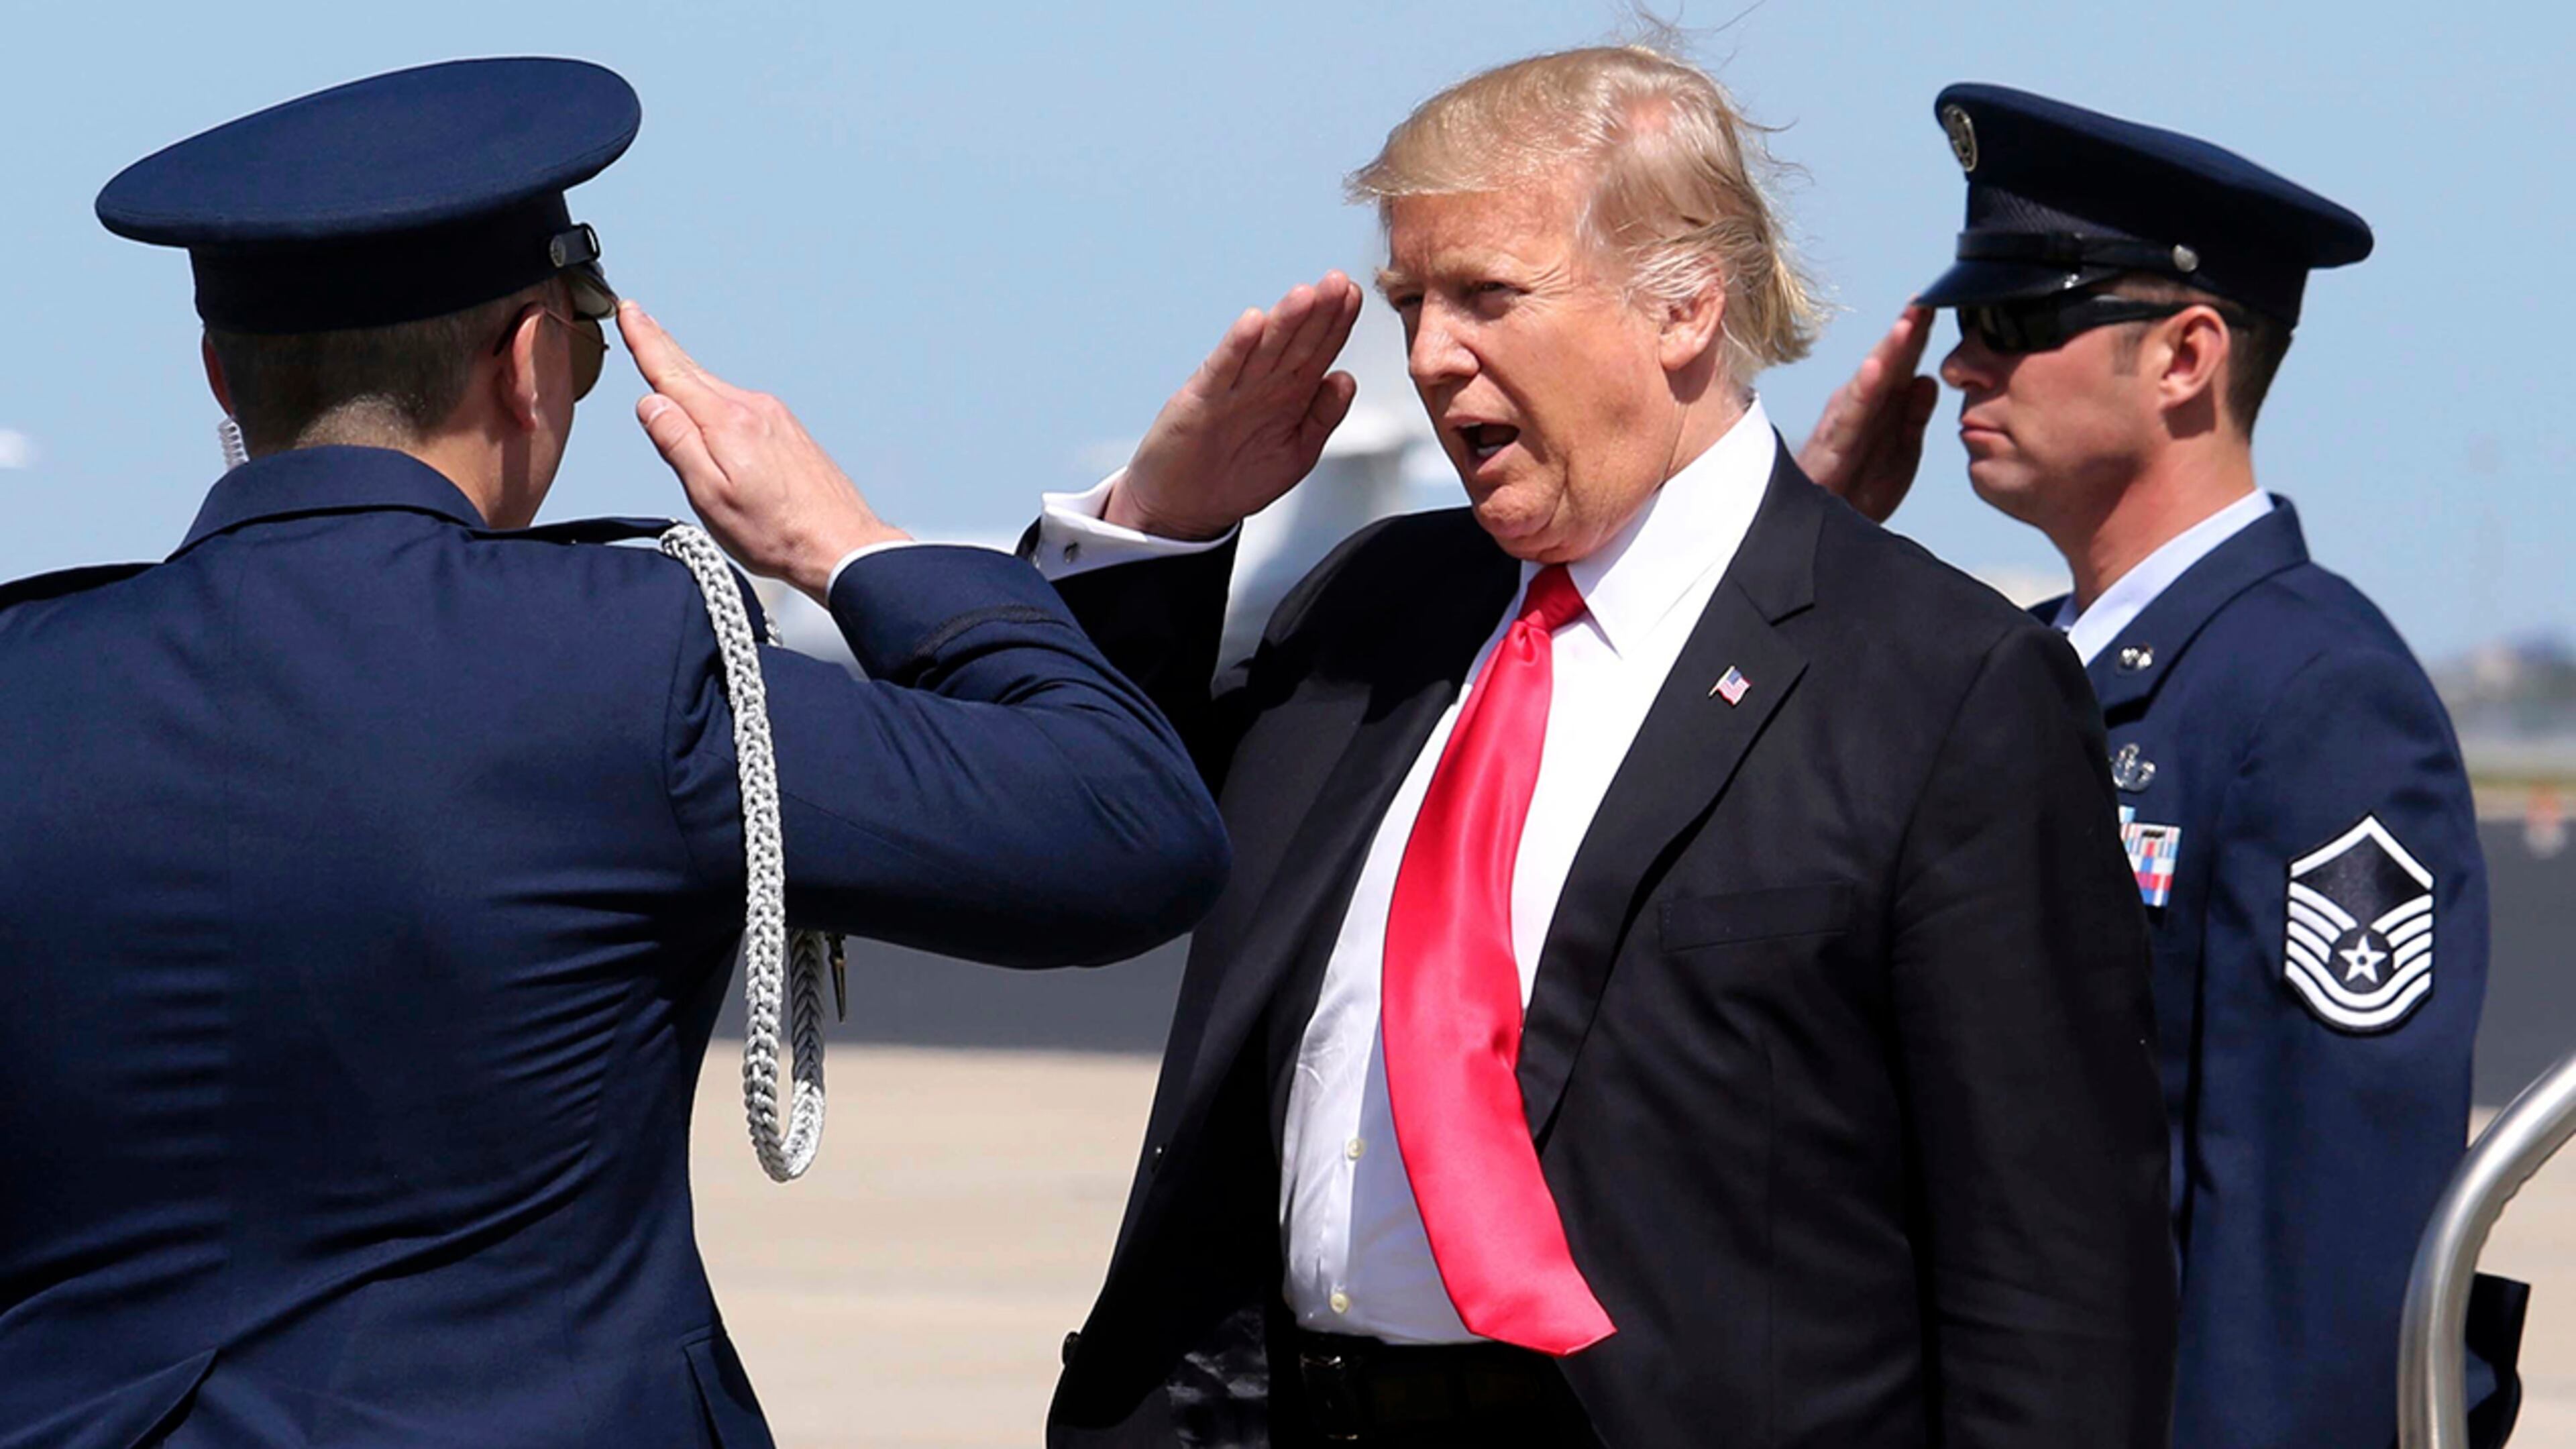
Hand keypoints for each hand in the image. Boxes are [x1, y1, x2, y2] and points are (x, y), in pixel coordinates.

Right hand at [621, 300, 906, 601]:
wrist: (843, 544)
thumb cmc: (777, 532)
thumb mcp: (711, 495)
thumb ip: (677, 444)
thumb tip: (651, 402)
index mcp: (727, 421)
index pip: (672, 371)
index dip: (645, 339)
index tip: (628, 310)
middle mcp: (754, 408)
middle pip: (694, 372)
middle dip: (662, 346)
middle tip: (638, 318)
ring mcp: (776, 418)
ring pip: (718, 390)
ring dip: (689, 377)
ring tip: (665, 359)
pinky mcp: (789, 432)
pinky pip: (740, 406)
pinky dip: (717, 400)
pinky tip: (712, 410)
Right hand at [1106, 273, 1362, 540]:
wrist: (1184, 508)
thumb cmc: (1239, 479)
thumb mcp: (1296, 452)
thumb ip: (1322, 417)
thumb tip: (1346, 378)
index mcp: (1289, 393)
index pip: (1317, 350)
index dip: (1336, 324)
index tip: (1355, 295)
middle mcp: (1262, 384)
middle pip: (1294, 342)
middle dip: (1318, 313)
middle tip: (1339, 282)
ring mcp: (1231, 389)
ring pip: (1263, 350)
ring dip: (1283, 321)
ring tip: (1305, 295)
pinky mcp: (1200, 401)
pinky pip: (1222, 371)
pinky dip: (1237, 347)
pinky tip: (1252, 323)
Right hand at [1796, 306, 1940, 525]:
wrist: (1826, 525)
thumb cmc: (1859, 488)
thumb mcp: (1901, 453)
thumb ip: (1914, 417)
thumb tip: (1930, 379)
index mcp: (1882, 405)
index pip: (1905, 362)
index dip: (1921, 333)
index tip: (1942, 300)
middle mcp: (1862, 404)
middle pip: (1889, 360)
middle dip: (1907, 329)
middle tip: (1926, 299)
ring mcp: (1846, 421)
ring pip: (1871, 380)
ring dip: (1888, 351)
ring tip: (1908, 324)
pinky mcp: (1834, 443)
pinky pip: (1850, 414)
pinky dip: (1862, 389)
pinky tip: (1875, 370)